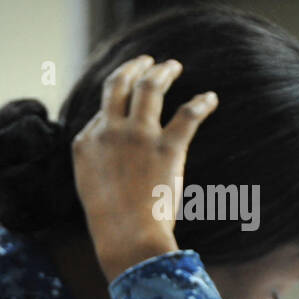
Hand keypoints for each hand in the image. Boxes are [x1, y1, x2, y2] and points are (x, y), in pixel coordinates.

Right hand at [72, 55, 218, 281]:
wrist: (127, 237)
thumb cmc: (113, 224)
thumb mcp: (93, 188)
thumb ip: (100, 165)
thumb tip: (115, 160)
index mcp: (86, 142)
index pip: (102, 111)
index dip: (117, 103)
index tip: (130, 98)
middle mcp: (109, 131)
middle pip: (118, 86)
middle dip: (133, 68)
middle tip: (148, 61)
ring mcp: (137, 136)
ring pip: (149, 89)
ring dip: (162, 72)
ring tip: (172, 64)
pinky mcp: (167, 147)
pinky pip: (188, 115)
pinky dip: (201, 103)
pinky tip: (211, 97)